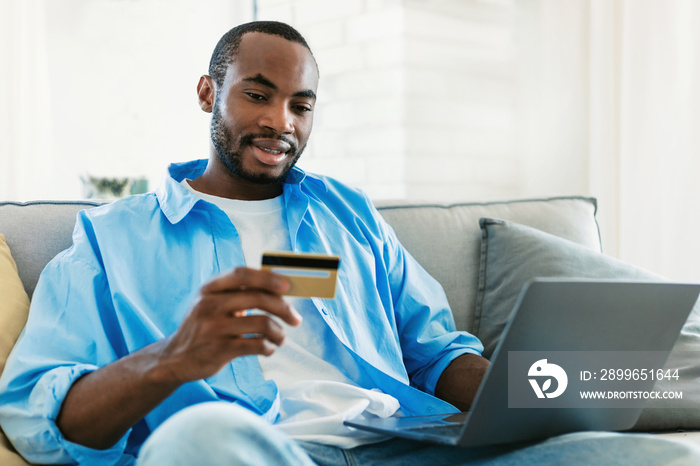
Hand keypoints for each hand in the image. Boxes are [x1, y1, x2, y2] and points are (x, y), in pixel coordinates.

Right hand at [157, 267, 300, 383]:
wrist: (174, 358)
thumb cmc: (204, 326)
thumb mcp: (211, 303)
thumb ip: (237, 293)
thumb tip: (280, 289)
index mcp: (209, 289)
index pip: (242, 274)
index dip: (267, 278)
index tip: (287, 286)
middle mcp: (209, 305)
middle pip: (258, 298)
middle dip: (284, 309)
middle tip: (295, 319)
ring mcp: (214, 328)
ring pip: (262, 324)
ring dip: (279, 332)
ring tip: (280, 338)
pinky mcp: (219, 350)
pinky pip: (256, 345)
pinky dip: (268, 347)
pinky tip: (268, 348)